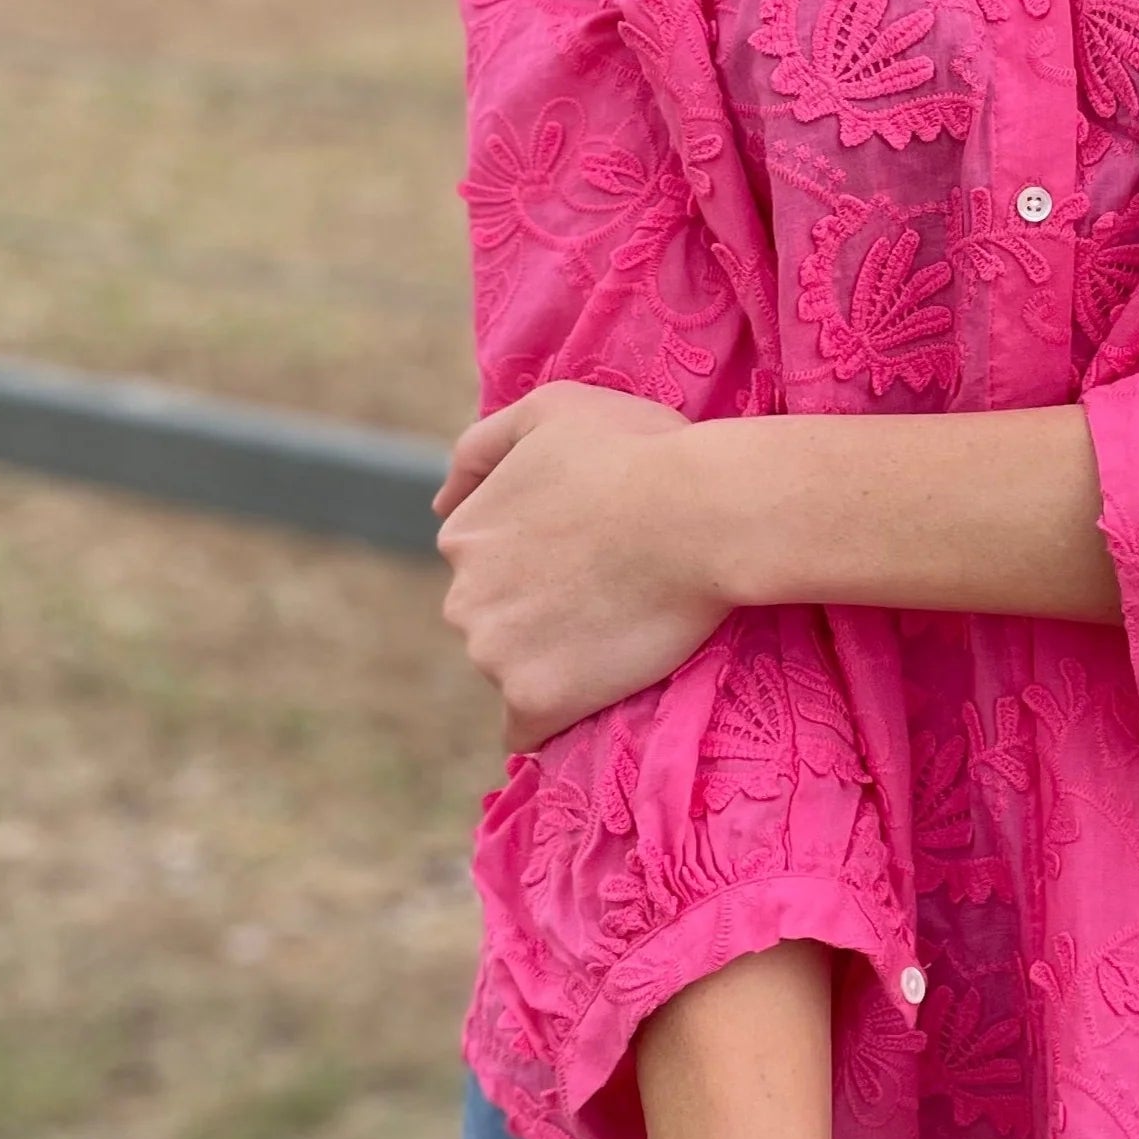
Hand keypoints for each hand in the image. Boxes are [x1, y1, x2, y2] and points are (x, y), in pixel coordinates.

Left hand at [433, 381, 727, 749]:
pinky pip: (527, 731)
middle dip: (538, 610)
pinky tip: (590, 695)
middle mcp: (462, 598)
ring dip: (552, 659)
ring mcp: (494, 654)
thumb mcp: (550, 408)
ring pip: (513, 669)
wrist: (700, 513)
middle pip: (494, 619)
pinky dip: (552, 719)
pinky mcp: (535, 700)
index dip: (540, 558)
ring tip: (618, 631)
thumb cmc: (637, 451)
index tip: (591, 549)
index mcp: (463, 532)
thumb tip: (438, 502)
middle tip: (611, 590)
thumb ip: (483, 446)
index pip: (484, 563)